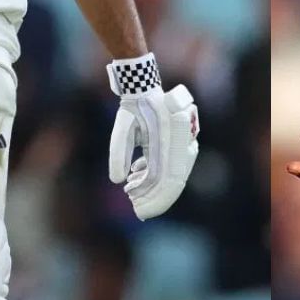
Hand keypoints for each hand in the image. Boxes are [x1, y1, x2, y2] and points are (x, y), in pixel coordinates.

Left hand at [106, 54, 200, 219]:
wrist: (145, 88)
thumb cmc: (133, 108)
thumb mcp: (122, 128)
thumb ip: (119, 152)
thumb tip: (116, 180)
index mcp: (169, 141)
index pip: (166, 179)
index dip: (154, 199)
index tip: (138, 210)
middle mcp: (180, 144)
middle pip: (172, 182)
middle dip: (154, 198)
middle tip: (136, 207)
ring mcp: (183, 145)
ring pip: (172, 176)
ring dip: (153, 186)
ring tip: (131, 189)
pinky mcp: (179, 144)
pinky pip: (172, 166)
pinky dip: (154, 174)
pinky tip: (136, 173)